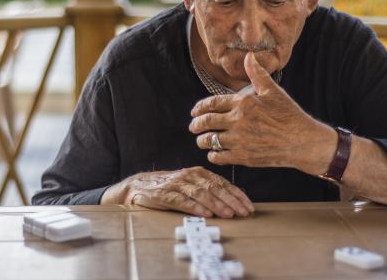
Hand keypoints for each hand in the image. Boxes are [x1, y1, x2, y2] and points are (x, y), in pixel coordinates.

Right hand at [100, 166, 253, 217]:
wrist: (137, 186)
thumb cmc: (169, 187)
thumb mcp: (190, 185)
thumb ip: (208, 190)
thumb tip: (232, 203)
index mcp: (199, 173)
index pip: (223, 183)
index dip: (237, 195)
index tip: (248, 206)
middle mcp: (189, 176)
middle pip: (214, 188)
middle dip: (231, 201)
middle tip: (243, 212)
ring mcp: (176, 184)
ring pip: (200, 193)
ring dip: (216, 204)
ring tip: (228, 214)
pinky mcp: (163, 194)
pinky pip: (181, 201)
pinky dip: (194, 207)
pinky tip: (204, 214)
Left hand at [189, 52, 337, 174]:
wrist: (301, 141)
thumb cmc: (289, 114)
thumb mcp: (273, 91)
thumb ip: (257, 74)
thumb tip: (249, 56)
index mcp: (242, 103)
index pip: (212, 104)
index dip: (200, 108)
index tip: (194, 112)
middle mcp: (237, 121)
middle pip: (206, 122)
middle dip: (196, 125)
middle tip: (193, 127)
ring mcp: (239, 140)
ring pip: (210, 141)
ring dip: (202, 141)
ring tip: (201, 141)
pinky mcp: (243, 157)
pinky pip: (219, 157)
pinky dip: (213, 155)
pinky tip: (214, 154)